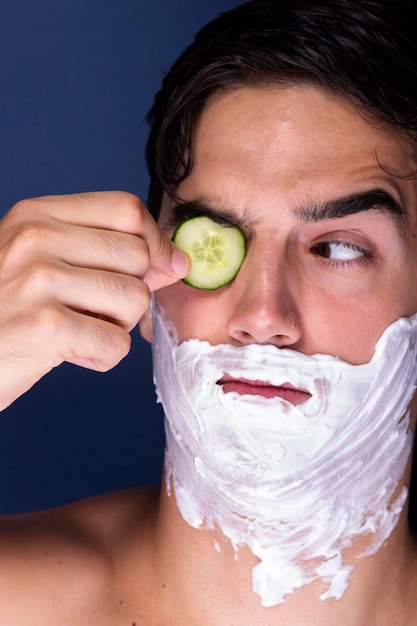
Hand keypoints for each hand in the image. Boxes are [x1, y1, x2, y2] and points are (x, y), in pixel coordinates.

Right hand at [0, 191, 188, 410]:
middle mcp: (35, 238)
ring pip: (135, 300)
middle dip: (130, 292)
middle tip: (93, 310)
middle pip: (138, 256)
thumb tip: (175, 261)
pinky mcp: (45, 327)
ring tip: (76, 330)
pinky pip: (116, 343)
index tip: (161, 267)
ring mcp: (38, 280)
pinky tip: (67, 353)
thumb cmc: (4, 312)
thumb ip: (105, 254)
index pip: (125, 208)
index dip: (155, 240)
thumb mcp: (44, 264)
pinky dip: (100, 357)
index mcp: (36, 214)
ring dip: (116, 326)